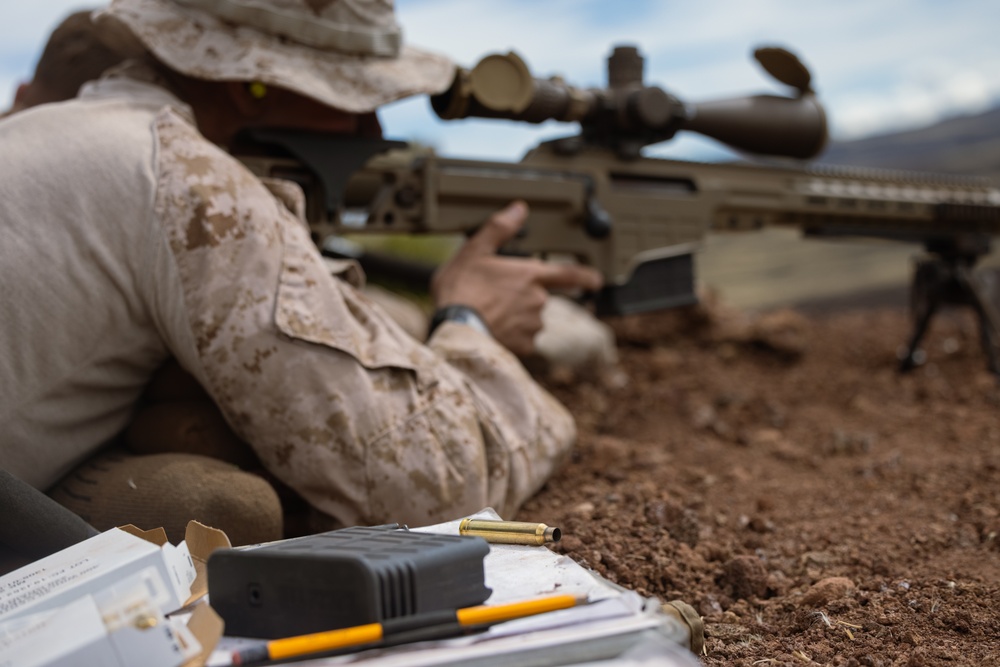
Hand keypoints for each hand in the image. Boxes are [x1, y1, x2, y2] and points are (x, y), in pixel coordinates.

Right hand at [431, 201, 602, 355]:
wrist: (454, 329)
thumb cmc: (462, 290)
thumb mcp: (474, 251)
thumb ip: (499, 229)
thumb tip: (518, 209)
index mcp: (530, 275)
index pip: (570, 274)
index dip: (587, 276)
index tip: (596, 280)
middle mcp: (538, 300)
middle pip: (540, 297)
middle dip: (524, 297)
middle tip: (496, 297)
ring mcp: (533, 325)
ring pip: (532, 319)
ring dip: (518, 316)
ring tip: (490, 313)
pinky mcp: (524, 346)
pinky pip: (523, 339)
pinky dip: (512, 335)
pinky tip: (493, 330)